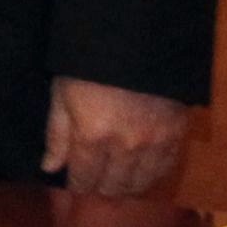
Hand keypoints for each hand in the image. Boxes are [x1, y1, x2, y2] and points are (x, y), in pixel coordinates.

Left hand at [44, 77, 189, 199]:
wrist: (136, 38)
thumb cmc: (89, 64)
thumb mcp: (62, 93)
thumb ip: (57, 134)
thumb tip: (50, 168)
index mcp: (92, 136)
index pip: (84, 178)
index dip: (78, 185)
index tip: (76, 183)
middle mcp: (124, 146)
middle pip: (113, 186)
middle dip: (101, 187)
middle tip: (96, 182)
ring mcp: (154, 142)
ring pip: (141, 183)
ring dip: (127, 185)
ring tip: (119, 180)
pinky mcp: (177, 134)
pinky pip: (166, 168)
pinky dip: (153, 174)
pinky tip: (144, 171)